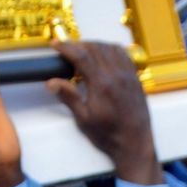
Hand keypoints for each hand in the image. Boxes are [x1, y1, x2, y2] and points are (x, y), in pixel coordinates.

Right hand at [47, 41, 162, 185]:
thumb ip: (69, 97)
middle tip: (66, 49)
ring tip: (83, 51)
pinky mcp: (135, 78)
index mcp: (101, 84)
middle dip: (79, 44)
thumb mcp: (84, 119)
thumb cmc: (107, 134)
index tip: (55, 44)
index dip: (66, 47)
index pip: (82, 57)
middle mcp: (116, 74)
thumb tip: (51, 82)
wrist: (135, 142)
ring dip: (95, 45)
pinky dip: (111, 49)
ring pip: (110, 48)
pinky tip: (103, 55)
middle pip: (96, 48)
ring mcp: (128, 74)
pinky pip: (124, 55)